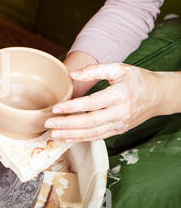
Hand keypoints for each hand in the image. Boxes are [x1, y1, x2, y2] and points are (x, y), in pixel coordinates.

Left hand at [45, 63, 166, 142]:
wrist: (159, 95)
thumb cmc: (138, 79)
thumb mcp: (119, 68)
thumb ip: (95, 69)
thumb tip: (72, 74)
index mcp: (120, 95)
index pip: (92, 103)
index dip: (73, 107)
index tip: (56, 108)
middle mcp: (120, 112)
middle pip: (90, 122)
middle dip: (67, 124)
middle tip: (49, 124)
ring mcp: (120, 123)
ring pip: (93, 133)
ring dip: (72, 134)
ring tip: (53, 134)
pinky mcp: (119, 130)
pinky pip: (98, 137)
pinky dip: (82, 139)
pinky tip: (68, 138)